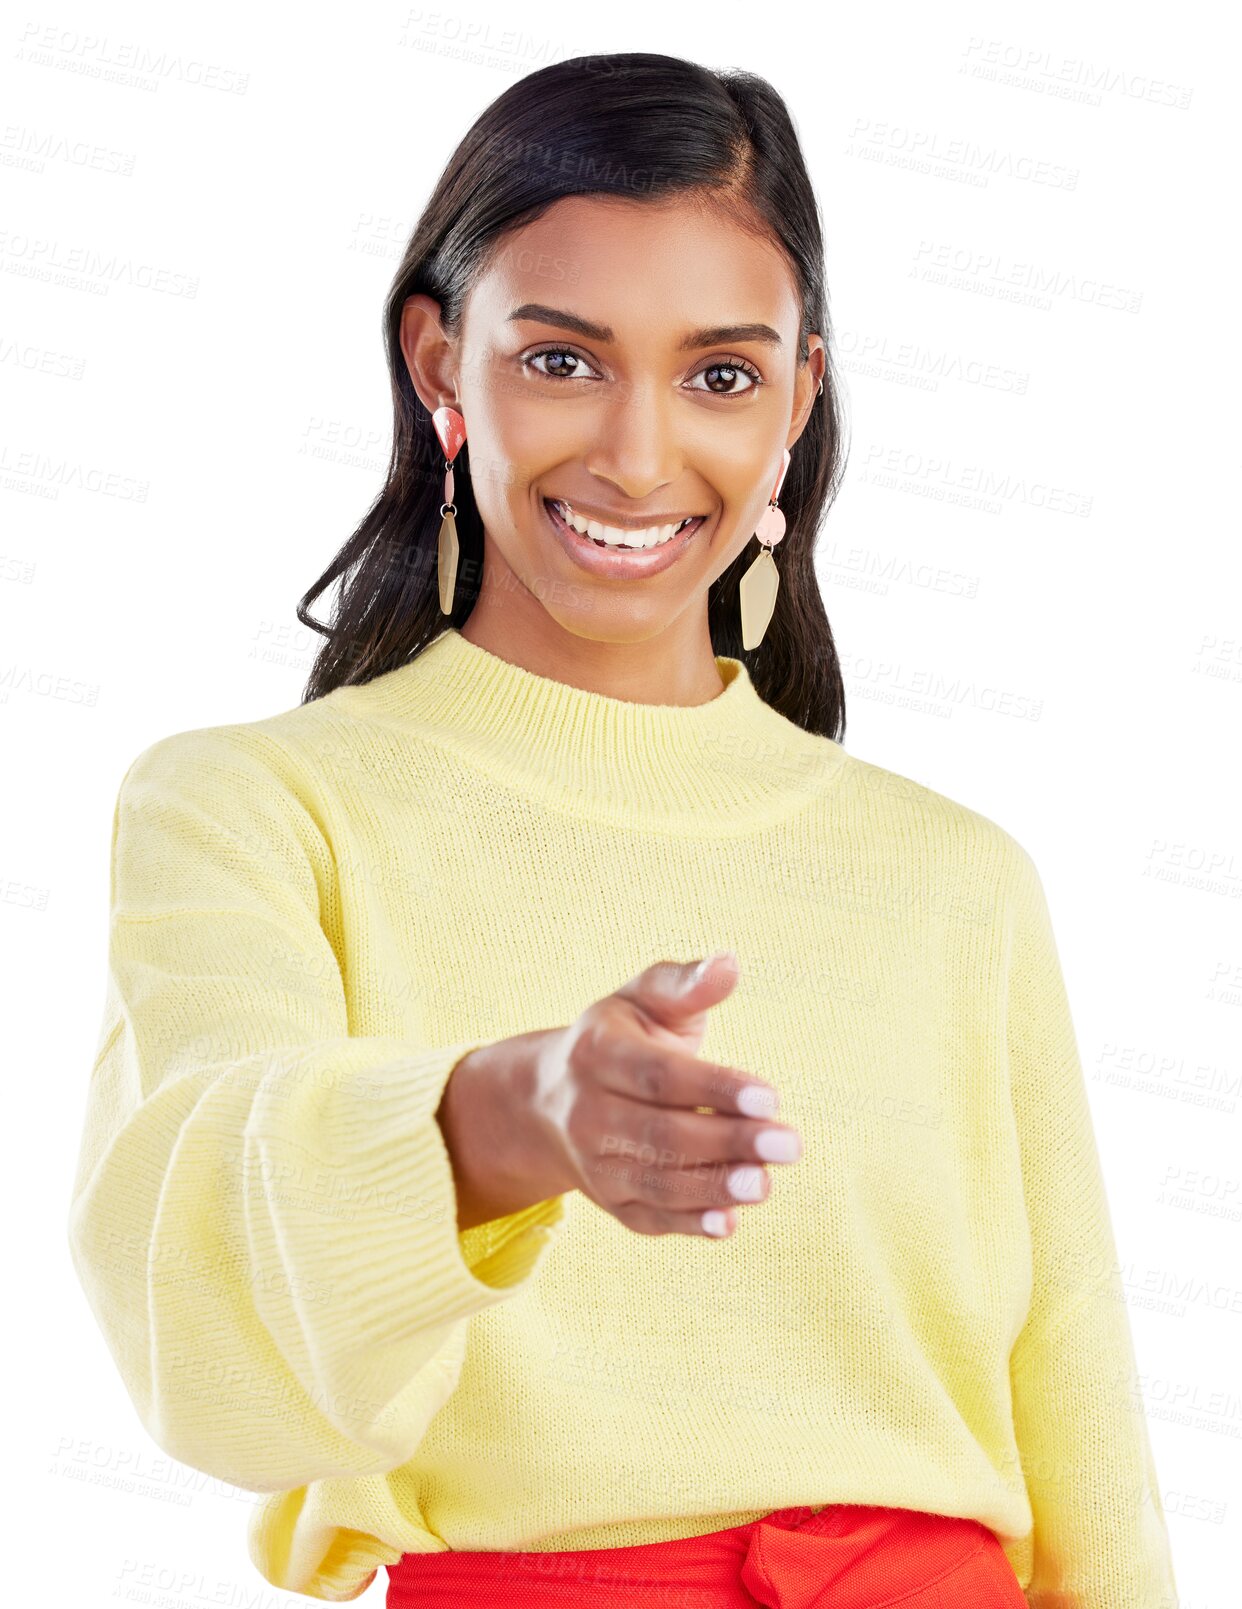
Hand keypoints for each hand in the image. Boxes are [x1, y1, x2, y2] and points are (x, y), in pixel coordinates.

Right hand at [529, 951, 802, 1237]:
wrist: (549, 1099)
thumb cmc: (620, 1036)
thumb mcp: (643, 998)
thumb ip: (686, 984)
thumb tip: (731, 962)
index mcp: (596, 1053)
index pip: (660, 1076)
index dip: (716, 1087)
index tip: (772, 1097)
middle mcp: (586, 1112)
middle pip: (661, 1133)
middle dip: (729, 1142)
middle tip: (790, 1145)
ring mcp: (594, 1162)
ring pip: (656, 1180)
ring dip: (714, 1186)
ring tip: (765, 1183)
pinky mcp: (609, 1201)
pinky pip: (649, 1217)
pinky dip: (688, 1224)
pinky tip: (728, 1222)